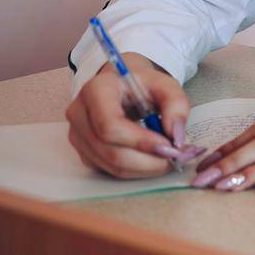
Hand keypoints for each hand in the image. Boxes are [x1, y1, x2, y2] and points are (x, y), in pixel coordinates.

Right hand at [65, 54, 203, 177]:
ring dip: (144, 168)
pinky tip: (152, 159)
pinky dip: (135, 170)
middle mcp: (79, 113)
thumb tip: (176, 136)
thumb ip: (176, 105)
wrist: (122, 85)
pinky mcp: (83, 151)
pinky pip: (108, 169)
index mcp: (96, 90)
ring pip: (110, 165)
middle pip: (110, 151)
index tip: (168, 146)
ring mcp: (78, 135)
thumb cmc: (142, 84)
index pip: (109, 125)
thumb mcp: (165, 85)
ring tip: (169, 158)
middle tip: (176, 157)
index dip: (140, 141)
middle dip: (147, 161)